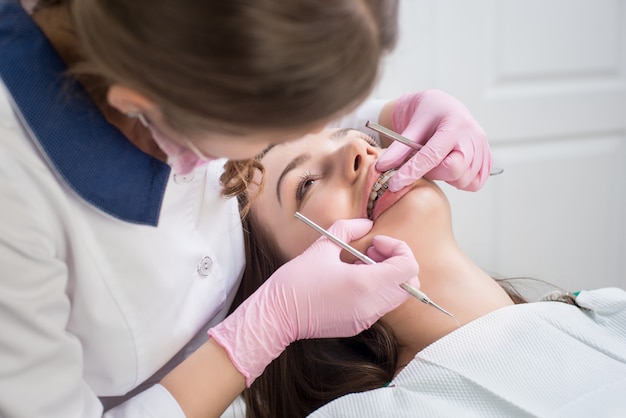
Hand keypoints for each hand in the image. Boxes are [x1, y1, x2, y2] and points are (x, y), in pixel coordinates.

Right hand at [208, 218, 418, 385]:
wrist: (276, 316)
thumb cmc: (297, 280)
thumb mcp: (323, 246)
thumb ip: (349, 229)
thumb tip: (366, 224)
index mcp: (366, 284)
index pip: (408, 267)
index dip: (398, 248)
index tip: (375, 242)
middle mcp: (372, 305)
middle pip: (410, 284)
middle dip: (396, 263)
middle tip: (371, 252)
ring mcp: (367, 318)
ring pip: (396, 296)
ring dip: (387, 276)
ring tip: (359, 265)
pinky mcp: (358, 326)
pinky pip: (380, 305)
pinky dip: (376, 290)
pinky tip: (351, 281)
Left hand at [376, 90, 492, 191]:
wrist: (443, 108)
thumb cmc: (427, 115)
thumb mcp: (411, 127)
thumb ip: (398, 149)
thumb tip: (382, 167)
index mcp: (454, 124)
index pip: (432, 155)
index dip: (412, 172)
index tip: (394, 184)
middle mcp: (473, 136)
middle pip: (454, 170)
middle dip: (434, 173)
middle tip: (425, 164)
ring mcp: (483, 148)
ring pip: (465, 180)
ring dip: (447, 177)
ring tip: (438, 162)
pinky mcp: (487, 159)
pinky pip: (475, 183)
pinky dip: (462, 181)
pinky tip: (451, 168)